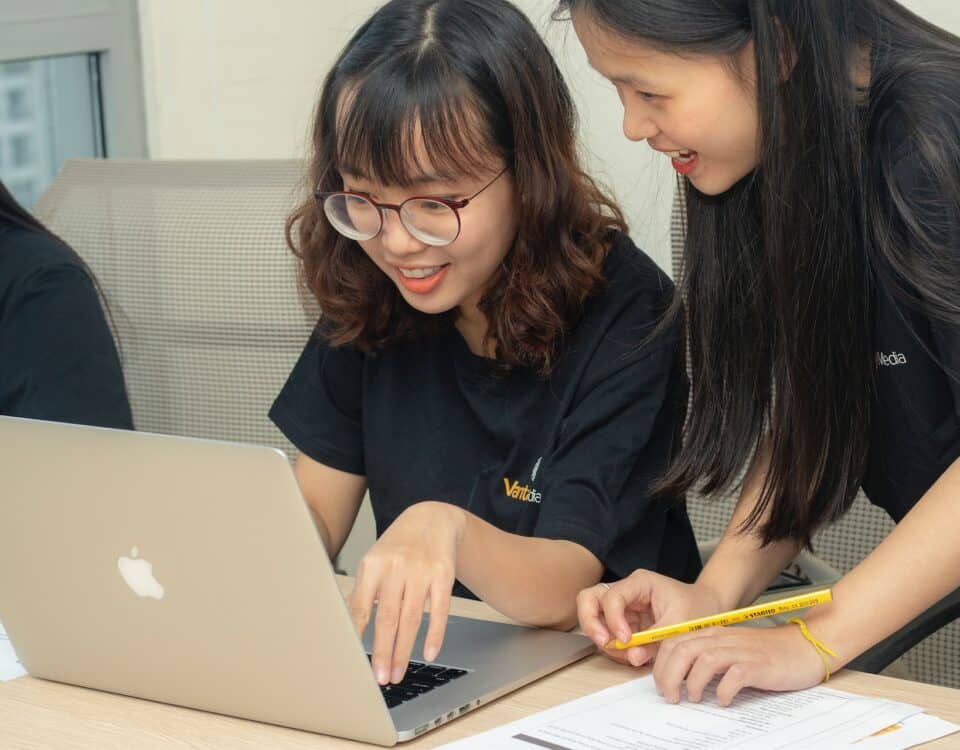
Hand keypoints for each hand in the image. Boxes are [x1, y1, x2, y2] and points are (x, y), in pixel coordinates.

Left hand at [348, 501, 465, 685]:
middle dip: (383, 652)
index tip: (356, 662)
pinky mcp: (444, 575)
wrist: (432, 518)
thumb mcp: (375, 561)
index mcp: (373, 564)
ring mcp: (422, 570)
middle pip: (388, 617)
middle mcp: (397, 566)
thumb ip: (364, 591)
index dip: (358, 637)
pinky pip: (440, 610)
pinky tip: (430, 653)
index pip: (362, 607)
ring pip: (412, 618)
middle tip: (381, 678)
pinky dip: (435, 634)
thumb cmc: (398, 546)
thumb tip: (351, 629)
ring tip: (398, 672)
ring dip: (405, 650)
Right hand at [576, 569, 723, 667]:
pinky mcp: (624, 622)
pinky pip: (608, 635)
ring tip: (629, 654)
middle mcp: (625, 591)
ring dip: (605, 640)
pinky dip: (615, 649)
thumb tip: (633, 656)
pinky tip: (634, 655)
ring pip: (594, 618)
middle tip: (605, 642)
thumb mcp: (680, 622)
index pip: (612, 596)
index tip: (625, 639)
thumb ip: (655, 639)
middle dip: (591, 623)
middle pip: (589, 599)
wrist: (708, 609)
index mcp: (640, 582)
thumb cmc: (697, 607)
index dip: (613, 618)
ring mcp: (622, 607)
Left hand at [652, 622, 828, 704]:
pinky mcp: (759, 666)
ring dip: (693, 682)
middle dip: (669, 676)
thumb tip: (681, 678)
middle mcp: (723, 639)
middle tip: (671, 697)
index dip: (662, 665)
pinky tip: (724, 701)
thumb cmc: (766, 653)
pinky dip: (724, 690)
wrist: (804, 646)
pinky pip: (734, 675)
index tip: (662, 686)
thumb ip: (708, 657)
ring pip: (703, 660)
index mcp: (713, 634)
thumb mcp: (731, 649)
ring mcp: (741, 651)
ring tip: (694, 699)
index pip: (675, 643)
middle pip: (683, 651)